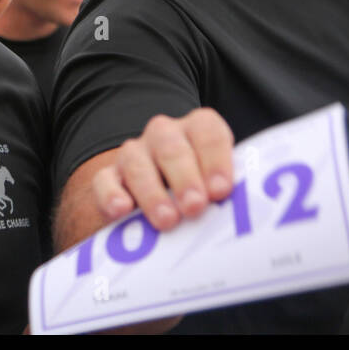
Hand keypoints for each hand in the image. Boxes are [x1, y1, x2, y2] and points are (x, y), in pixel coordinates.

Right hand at [91, 107, 233, 231]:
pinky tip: (121, 211)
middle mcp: (165, 134)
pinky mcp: (109, 177)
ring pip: (137, 163)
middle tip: (196, 207)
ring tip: (167, 220)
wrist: (162, 201)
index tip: (222, 191)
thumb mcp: (219, 187)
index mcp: (198, 129)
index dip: (216, 160)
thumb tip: (245, 215)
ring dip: (153, 193)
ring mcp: (134, 153)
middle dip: (185, 178)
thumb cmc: (202, 194)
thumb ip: (229, 192)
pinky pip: (104, 181)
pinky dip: (111, 195)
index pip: (208, 131)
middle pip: (172, 147)